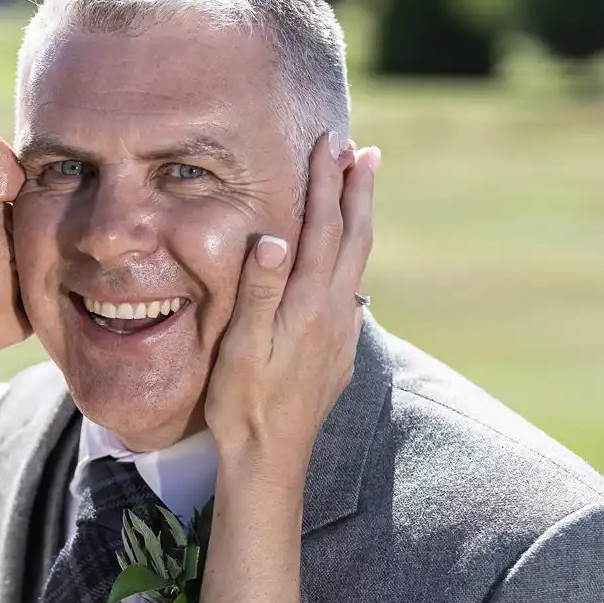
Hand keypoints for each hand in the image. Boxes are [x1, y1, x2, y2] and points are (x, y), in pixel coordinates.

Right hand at [205, 136, 378, 478]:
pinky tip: (347, 259)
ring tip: (361, 190)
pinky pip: (352, 288)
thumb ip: (259, 291)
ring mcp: (340, 332)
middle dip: (357, 191)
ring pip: (358, 262)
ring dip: (359, 221)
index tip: (328, 144)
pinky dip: (353, 256)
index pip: (321, 229)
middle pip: (353, 238)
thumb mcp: (241, 347)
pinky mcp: (338, 351)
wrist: (270, 458)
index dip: (324, 184)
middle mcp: (333, 312)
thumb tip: (274, 239)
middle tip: (363, 152)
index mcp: (308, 305)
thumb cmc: (244, 403)